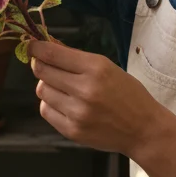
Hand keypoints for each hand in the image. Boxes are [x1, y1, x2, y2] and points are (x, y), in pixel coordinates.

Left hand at [29, 40, 169, 158]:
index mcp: (96, 68)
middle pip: (41, 71)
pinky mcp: (72, 131)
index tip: (31, 46)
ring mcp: (77, 112)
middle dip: (41, 65)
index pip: (51, 53)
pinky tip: (65, 104)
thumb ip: (75, 58)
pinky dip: (51, 104)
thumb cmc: (127, 94)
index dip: (35, 48)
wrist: (143, 129)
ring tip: (64, 89)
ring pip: (41, 90)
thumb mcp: (107, 67)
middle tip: (48, 66)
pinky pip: (46, 110)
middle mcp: (84, 90)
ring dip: (47, 86)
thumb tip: (46, 45)